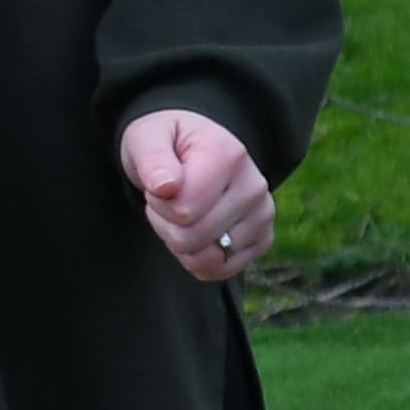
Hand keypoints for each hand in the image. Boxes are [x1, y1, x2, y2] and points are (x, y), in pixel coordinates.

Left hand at [119, 110, 274, 283]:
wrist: (192, 149)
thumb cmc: (167, 143)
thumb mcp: (147, 138)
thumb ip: (152, 158)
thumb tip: (165, 187)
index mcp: (229, 155)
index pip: (184, 211)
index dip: (158, 204)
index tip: (160, 185)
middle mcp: (254, 187)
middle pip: (192, 238)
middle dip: (167, 224)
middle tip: (169, 200)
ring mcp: (263, 216)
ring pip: (206, 259)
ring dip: (180, 243)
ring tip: (182, 214)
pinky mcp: (263, 240)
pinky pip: (220, 271)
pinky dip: (198, 260)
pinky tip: (196, 232)